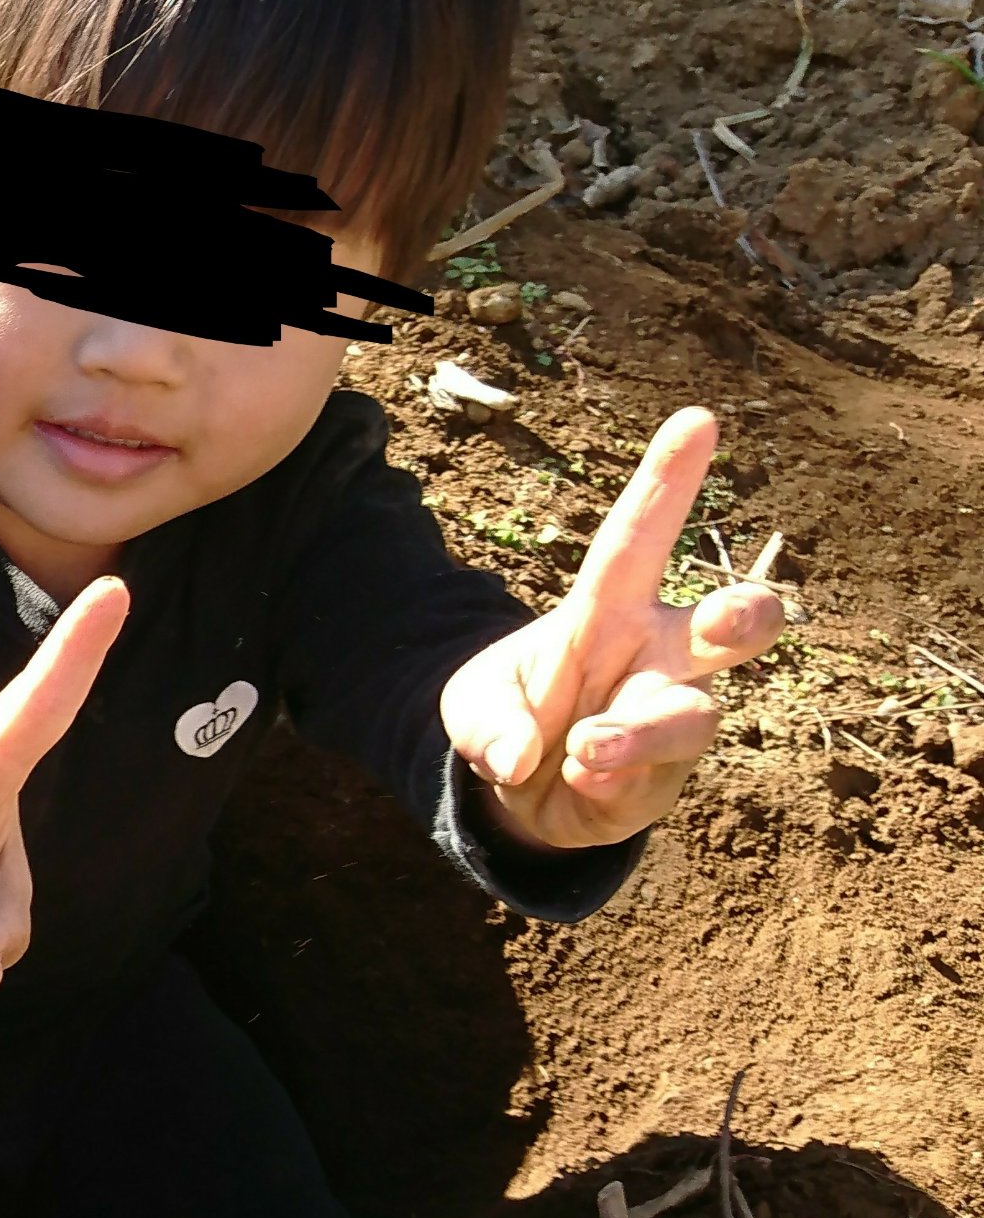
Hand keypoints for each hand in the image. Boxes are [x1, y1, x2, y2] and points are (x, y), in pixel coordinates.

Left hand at [439, 408, 785, 851]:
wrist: (517, 798)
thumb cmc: (510, 720)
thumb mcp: (472, 710)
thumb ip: (488, 724)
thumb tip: (519, 757)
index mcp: (607, 610)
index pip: (638, 538)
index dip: (667, 482)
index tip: (697, 419)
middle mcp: (658, 656)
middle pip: (730, 622)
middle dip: (744, 614)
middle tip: (728, 617)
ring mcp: (670, 718)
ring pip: (692, 715)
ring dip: (641, 731)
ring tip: (585, 747)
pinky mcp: (664, 780)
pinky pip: (649, 781)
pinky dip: (607, 786)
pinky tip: (577, 783)